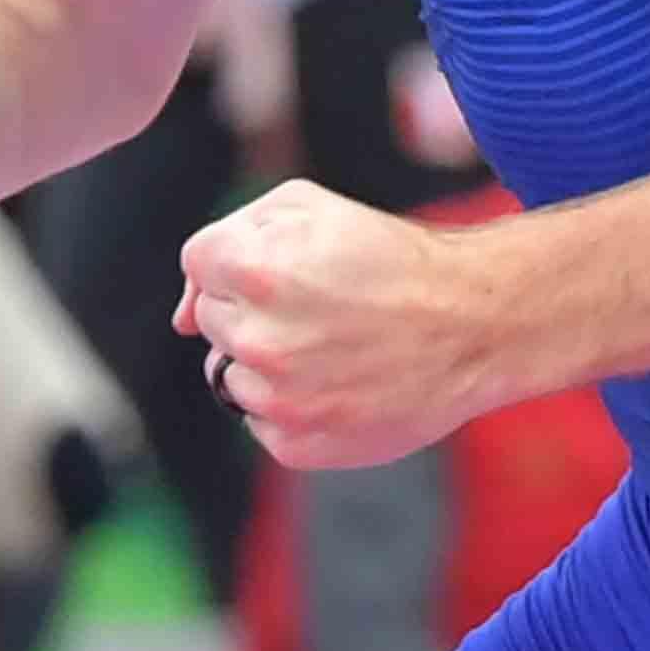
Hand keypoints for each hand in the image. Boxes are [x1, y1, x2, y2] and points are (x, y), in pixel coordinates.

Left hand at [177, 178, 502, 469]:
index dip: (242, 259)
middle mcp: (257, 339)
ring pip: (231, 374)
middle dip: (251, 307)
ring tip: (332, 344)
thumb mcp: (309, 206)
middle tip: (318, 303)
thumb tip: (180, 318)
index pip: (199, 264)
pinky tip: (339, 381)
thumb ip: (229, 236)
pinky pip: (262, 420)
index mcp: (253, 270)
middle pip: (212, 319)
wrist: (470, 325)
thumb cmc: (388, 256)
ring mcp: (276, 399)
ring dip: (267, 359)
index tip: (288, 267)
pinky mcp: (295, 444)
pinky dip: (291, 404)